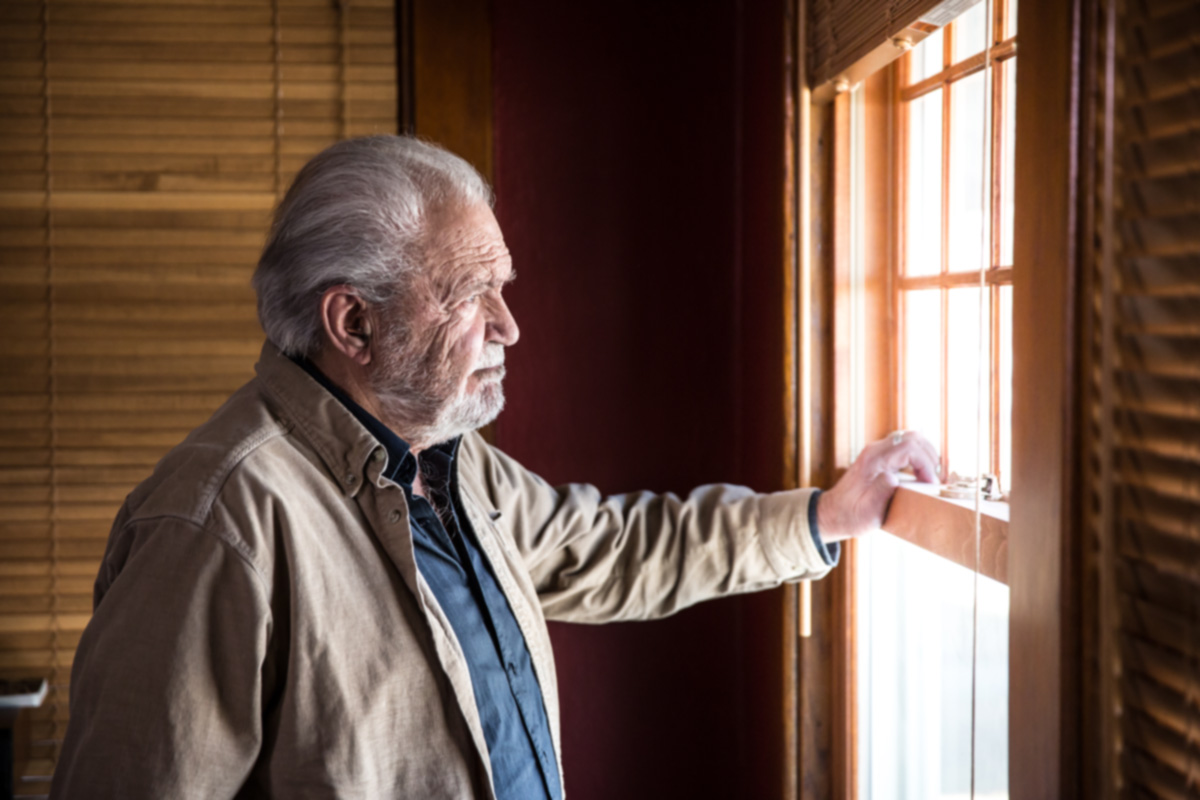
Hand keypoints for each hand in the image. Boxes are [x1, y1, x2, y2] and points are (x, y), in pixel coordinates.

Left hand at [815, 432, 938, 541]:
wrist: (833, 512)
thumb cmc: (850, 515)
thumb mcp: (866, 511)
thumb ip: (880, 493)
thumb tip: (894, 477)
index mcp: (873, 461)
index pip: (908, 447)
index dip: (925, 463)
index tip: (931, 483)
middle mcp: (875, 450)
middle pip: (913, 438)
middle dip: (930, 457)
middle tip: (935, 480)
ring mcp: (878, 451)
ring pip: (911, 439)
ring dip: (926, 455)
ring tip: (930, 478)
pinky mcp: (881, 457)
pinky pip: (906, 447)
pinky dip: (919, 457)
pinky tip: (922, 475)